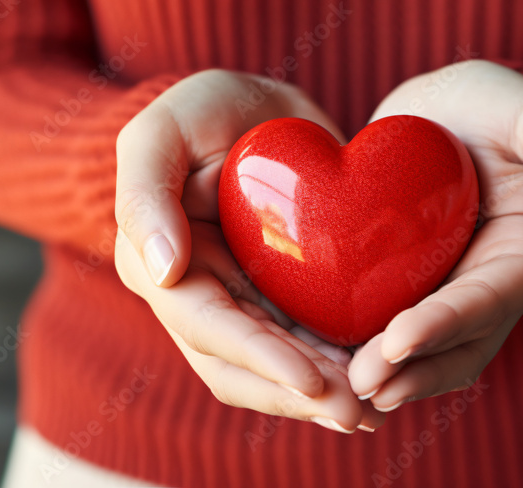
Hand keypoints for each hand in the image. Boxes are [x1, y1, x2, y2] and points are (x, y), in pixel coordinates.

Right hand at [114, 69, 384, 432]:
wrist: (254, 110)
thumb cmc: (199, 111)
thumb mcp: (161, 131)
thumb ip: (145, 195)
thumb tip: (163, 272)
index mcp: (161, 268)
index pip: (209, 328)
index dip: (260, 359)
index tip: (313, 381)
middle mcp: (198, 297)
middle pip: (246, 366)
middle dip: (300, 393)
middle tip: (358, 412)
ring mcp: (241, 302)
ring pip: (278, 367)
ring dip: (321, 395)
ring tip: (374, 410)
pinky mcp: (280, 299)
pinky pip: (307, 341)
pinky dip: (338, 364)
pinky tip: (378, 374)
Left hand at [347, 60, 522, 409]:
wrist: (452, 103)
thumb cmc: (501, 103)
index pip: (488, 301)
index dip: (444, 326)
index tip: (397, 342)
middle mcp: (491, 283)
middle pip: (458, 346)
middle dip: (412, 370)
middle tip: (360, 384)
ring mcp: (449, 287)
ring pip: (426, 351)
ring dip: (390, 375)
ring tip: (342, 388)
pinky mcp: (410, 281)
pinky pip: (389, 323)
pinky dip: (365, 346)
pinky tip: (324, 359)